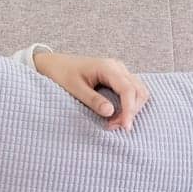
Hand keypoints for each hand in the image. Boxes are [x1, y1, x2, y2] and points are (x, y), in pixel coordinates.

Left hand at [33, 52, 150, 130]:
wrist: (54, 64)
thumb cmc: (61, 74)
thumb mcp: (74, 88)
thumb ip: (92, 100)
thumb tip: (111, 112)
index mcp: (107, 67)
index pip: (127, 89)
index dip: (129, 109)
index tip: (125, 127)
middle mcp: (117, 67)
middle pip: (138, 91)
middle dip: (132, 111)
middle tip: (115, 127)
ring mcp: (119, 71)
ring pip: (138, 91)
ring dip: (132, 109)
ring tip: (114, 123)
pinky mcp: (118, 77)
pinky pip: (132, 91)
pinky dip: (129, 104)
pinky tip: (117, 115)